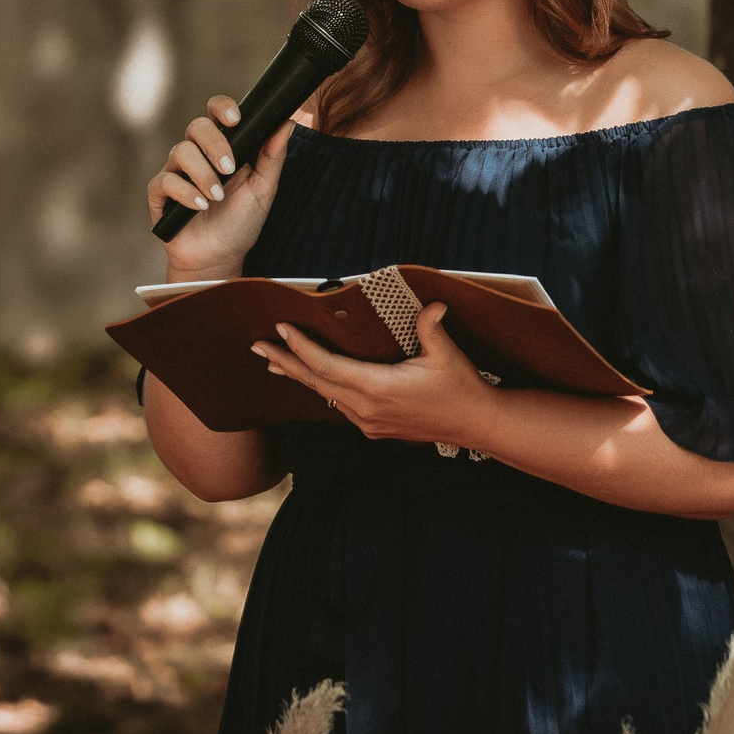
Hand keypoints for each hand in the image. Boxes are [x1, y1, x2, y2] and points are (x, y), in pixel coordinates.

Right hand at [147, 95, 308, 280]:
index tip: (235, 120)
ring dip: (203, 174)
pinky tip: (200, 207)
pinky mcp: (160, 193)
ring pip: (180, 151)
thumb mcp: (264, 189)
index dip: (222, 108)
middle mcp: (197, 153)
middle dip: (215, 145)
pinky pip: (164, 180)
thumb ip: (273, 156)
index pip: (216, 112)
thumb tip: (288, 123)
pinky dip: (185, 193)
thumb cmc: (241, 221)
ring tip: (217, 197)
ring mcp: (176, 171)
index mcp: (223, 146)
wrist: (220, 257)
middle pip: (197, 126)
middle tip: (230, 169)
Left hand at [252, 303, 501, 448]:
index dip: (301, 347)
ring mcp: (369, 422)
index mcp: (378, 388)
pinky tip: (314, 381)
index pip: (327, 366)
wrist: (476, 425)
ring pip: (325, 395)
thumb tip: (431, 304)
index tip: (281, 329)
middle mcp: (367, 409)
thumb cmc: (462, 388)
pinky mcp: (375, 428)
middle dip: (284, 362)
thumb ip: (431, 328)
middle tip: (257, 346)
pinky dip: (322, 388)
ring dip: (300, 376)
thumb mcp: (447, 355)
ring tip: (274, 363)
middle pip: (316, 382)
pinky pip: (340, 405)